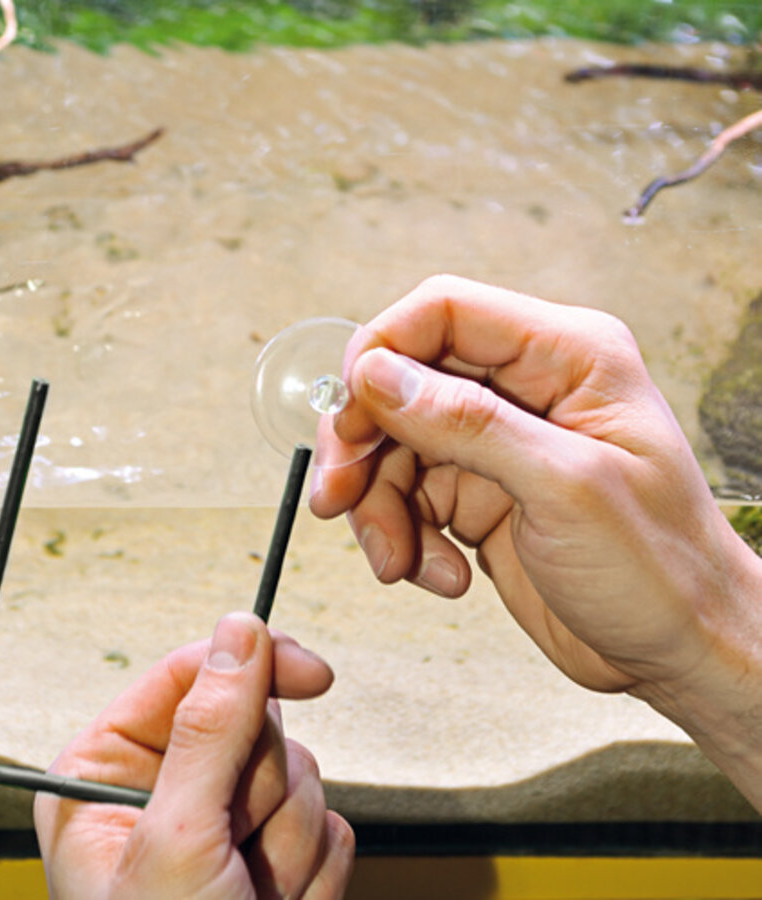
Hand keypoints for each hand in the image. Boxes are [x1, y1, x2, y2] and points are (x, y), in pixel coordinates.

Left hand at [34, 612, 353, 898]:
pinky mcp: (274, 853)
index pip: (191, 674)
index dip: (254, 665)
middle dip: (264, 790)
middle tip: (238, 849)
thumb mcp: (177, 843)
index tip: (311, 673)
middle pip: (255, 722)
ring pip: (301, 771)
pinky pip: (329, 822)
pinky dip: (316, 871)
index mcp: (109, 771)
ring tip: (253, 896)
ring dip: (290, 841)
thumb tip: (239, 631)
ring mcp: (224, 821)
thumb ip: (210, 727)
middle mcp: (165, 787)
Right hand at [311, 275, 761, 697]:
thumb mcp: (565, 489)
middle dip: (363, 444)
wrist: (679, 651)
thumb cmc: (661, 570)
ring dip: (380, 507)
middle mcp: (526, 389)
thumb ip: (467, 423)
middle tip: (337, 496)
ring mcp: (498, 443)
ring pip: (395, 447)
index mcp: (566, 356)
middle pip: (404, 382)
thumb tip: (378, 375)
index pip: (444, 312)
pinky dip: (406, 538)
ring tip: (398, 560)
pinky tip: (440, 574)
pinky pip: (408, 497)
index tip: (348, 414)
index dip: (380, 352)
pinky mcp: (479, 492)